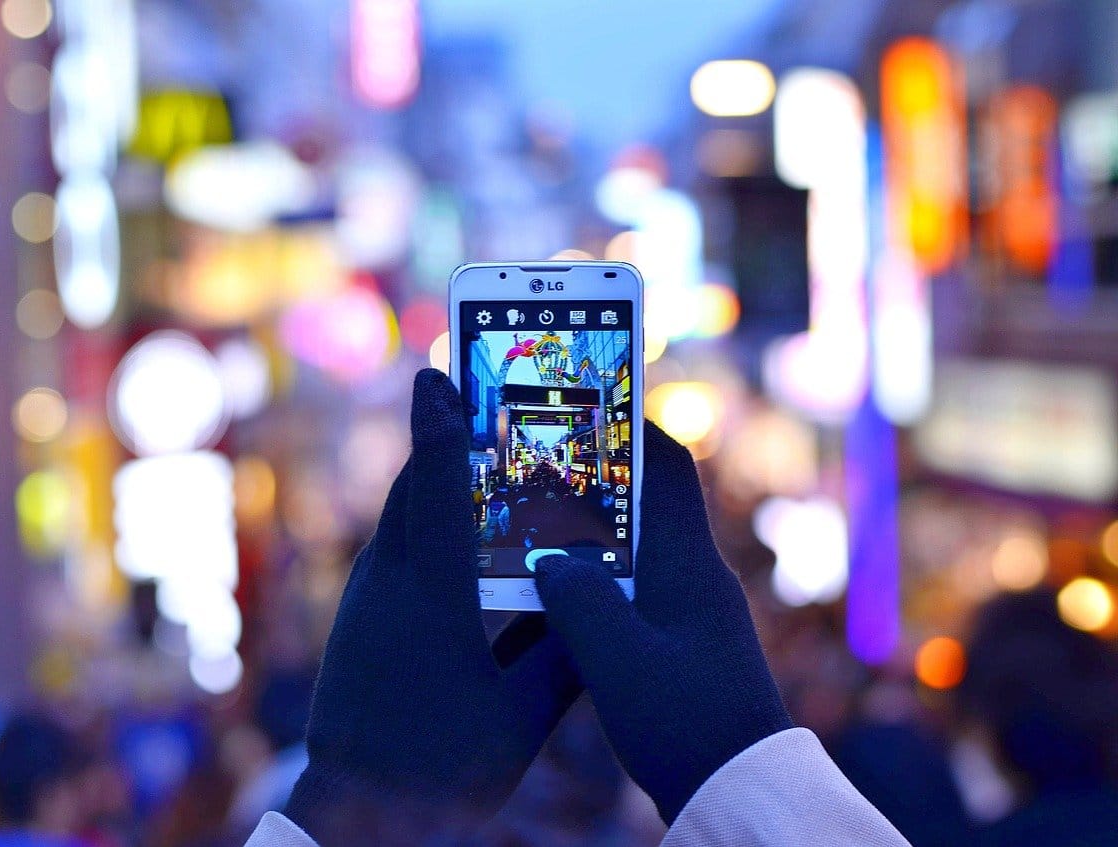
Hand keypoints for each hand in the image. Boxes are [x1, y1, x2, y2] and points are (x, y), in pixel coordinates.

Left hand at [284, 370, 580, 842]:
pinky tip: (462, 540)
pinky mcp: (360, 613)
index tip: (439, 371)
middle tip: (484, 397)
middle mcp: (390, 584)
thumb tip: (603, 610)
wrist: (355, 812)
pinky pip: (396, 547)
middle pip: (417, 488)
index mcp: (433, 600)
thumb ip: (565, 659)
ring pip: (402, 516)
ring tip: (482, 457)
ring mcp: (368, 596)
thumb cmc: (442, 769)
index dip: (443, 425)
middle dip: (448, 438)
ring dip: (438, 481)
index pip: (439, 492)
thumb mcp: (520, 720)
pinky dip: (427, 523)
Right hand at [533, 420, 792, 824]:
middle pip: (642, 503)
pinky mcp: (680, 643)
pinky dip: (592, 582)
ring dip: (585, 536)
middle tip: (536, 466)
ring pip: (631, 550)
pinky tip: (552, 598)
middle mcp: (694, 575)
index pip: (666, 467)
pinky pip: (631, 591)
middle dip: (591, 481)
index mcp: (688, 563)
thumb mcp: (617, 657)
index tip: (585, 403)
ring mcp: (690, 610)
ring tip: (528, 528)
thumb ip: (577, 598)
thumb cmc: (686, 721)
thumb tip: (549, 560)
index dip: (629, 427)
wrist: (737, 787)